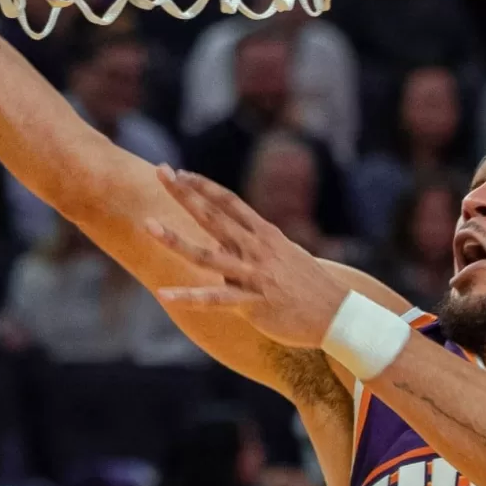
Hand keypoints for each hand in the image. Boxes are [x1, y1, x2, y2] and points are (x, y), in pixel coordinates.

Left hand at [146, 168, 350, 347]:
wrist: (338, 313)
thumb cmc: (311, 287)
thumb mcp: (286, 257)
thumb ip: (260, 247)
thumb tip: (241, 244)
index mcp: (265, 235)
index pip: (230, 202)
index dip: (204, 186)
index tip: (180, 173)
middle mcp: (257, 249)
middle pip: (213, 216)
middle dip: (184, 194)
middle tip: (158, 172)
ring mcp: (254, 275)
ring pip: (207, 255)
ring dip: (175, 240)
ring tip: (147, 225)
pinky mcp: (253, 302)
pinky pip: (215, 299)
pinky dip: (188, 296)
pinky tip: (164, 294)